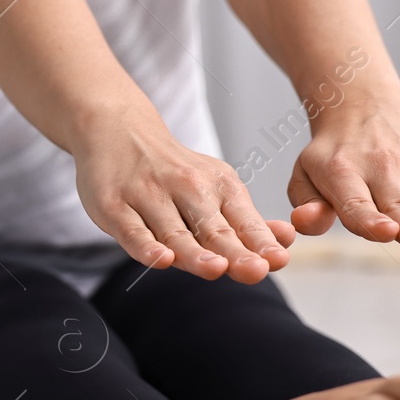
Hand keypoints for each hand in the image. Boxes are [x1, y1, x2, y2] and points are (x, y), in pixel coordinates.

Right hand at [74, 107, 295, 283]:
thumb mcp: (214, 185)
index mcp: (217, 184)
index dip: (261, 242)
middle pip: (212, 229)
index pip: (242, 221)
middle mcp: (185, 187)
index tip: (277, 260)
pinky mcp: (114, 206)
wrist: (116, 128)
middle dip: (235, 251)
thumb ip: (245, 221)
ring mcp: (147, 196)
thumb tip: (284, 243)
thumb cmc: (172, 170)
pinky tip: (161, 259)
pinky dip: (146, 247)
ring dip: (195, 252)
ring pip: (174, 232)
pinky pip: (132, 231)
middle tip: (255, 270)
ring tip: (216, 269)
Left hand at [288, 99, 399, 248]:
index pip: (356, 202)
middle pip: (397, 204)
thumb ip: (305, 204)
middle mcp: (380, 167)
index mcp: (342, 172)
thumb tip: (306, 221)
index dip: (369, 220)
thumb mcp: (305, 173)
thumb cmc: (332, 155)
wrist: (362, 107)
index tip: (383, 231)